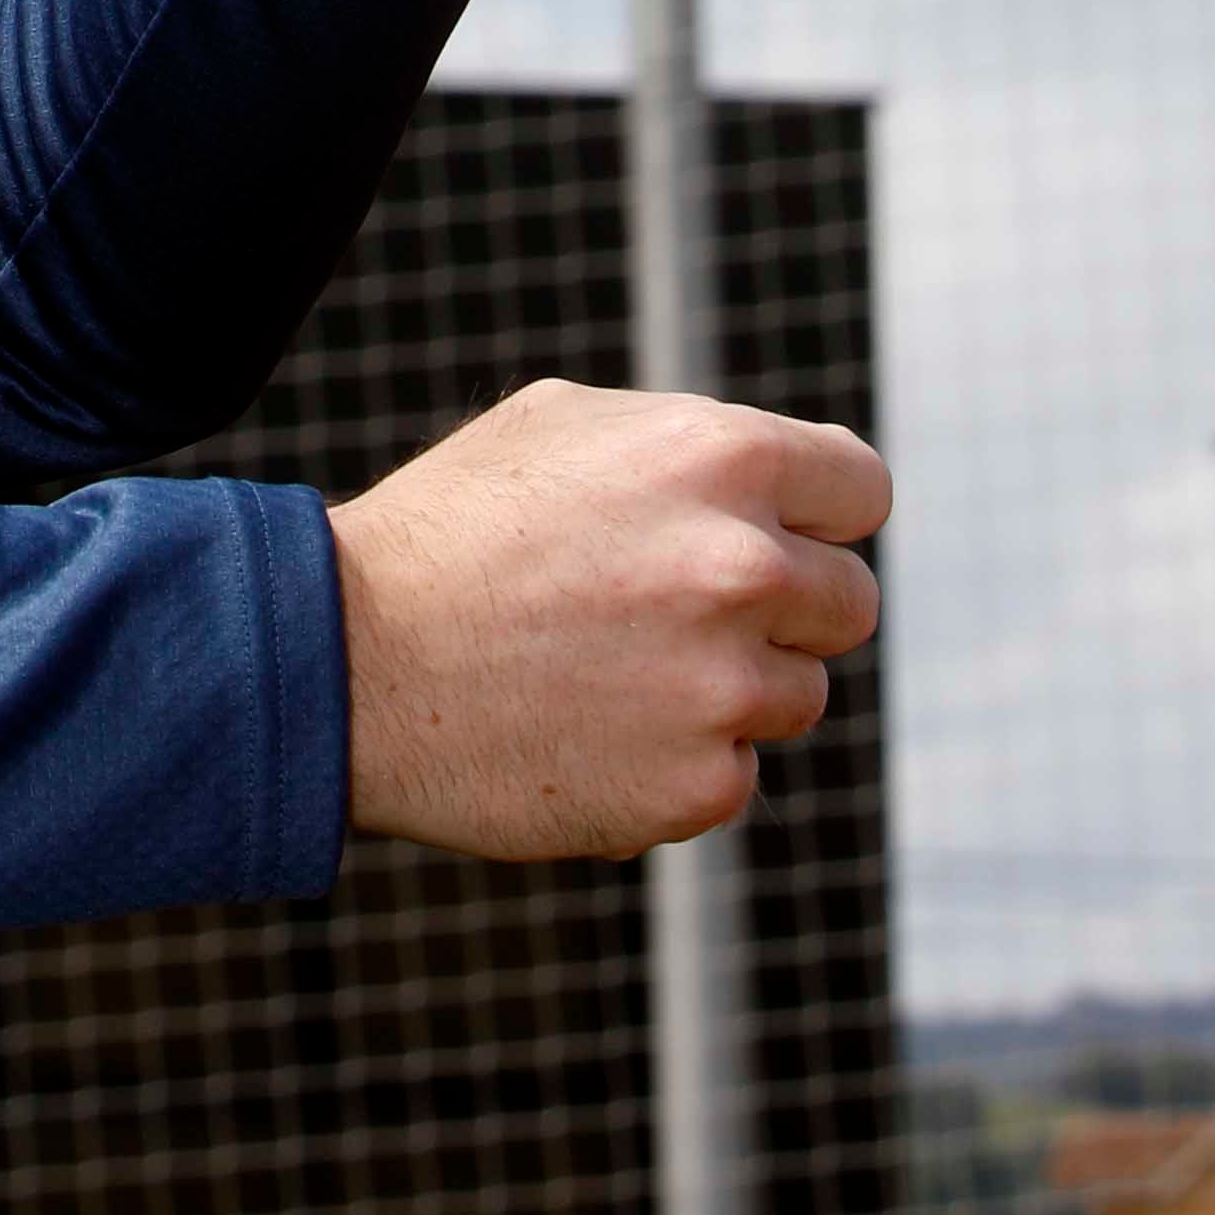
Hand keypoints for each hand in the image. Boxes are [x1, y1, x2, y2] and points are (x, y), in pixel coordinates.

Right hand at [334, 380, 887, 855]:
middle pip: (847, 602)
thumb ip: (688, 446)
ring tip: (613, 670)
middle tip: (682, 612)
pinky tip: (592, 730)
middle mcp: (742, 566)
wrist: (353, 660)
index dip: (818, 514)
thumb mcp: (564, 427)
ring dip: (731, 688)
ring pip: (797, 695)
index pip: (861, 491)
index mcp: (720, 455)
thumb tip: (775, 484)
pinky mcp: (699, 787)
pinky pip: (735, 774)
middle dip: (785, 608)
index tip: (782, 535)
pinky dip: (679, 762)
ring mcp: (726, 686)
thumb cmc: (454, 529)